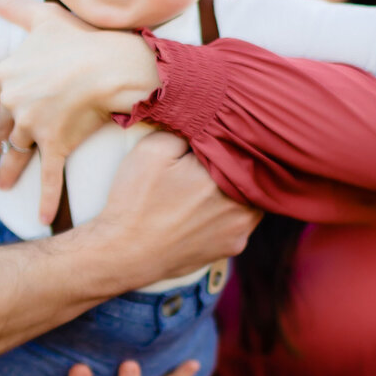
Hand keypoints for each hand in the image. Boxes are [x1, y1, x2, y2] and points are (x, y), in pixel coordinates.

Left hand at [0, 0, 160, 223]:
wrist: (115, 63)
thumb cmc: (82, 37)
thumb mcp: (42, 16)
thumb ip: (10, 5)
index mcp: (6, 74)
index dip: (4, 105)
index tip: (6, 115)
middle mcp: (14, 102)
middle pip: (5, 127)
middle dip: (4, 141)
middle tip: (4, 153)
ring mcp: (33, 126)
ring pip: (18, 154)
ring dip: (10, 173)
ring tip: (5, 187)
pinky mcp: (55, 145)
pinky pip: (47, 177)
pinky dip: (42, 199)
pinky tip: (39, 217)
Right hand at [88, 130, 259, 289]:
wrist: (124, 253)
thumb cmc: (137, 200)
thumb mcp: (154, 149)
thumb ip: (188, 128)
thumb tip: (209, 122)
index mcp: (228, 178)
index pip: (244, 148)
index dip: (231, 139)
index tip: (215, 137)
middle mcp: (244, 207)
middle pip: (251, 174)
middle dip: (233, 165)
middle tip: (210, 161)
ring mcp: (241, 231)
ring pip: (250, 198)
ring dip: (234, 189)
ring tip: (207, 185)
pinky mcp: (232, 248)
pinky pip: (239, 221)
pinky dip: (227, 212)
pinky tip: (203, 209)